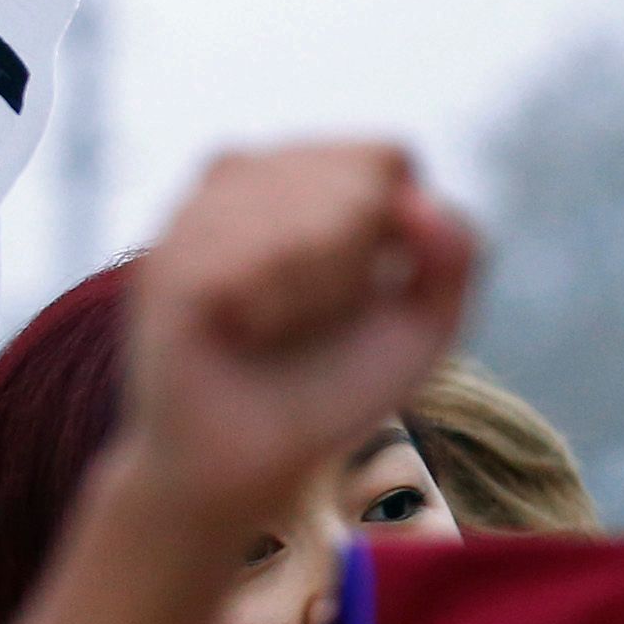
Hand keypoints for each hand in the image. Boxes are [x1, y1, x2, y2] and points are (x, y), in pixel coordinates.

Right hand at [117, 145, 474, 538]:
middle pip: (354, 184)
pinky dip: (275, 309)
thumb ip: (455, 254)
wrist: (252, 466)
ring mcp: (197, 216)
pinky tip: (247, 332)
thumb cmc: (335, 386)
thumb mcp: (423, 323)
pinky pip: (250, 261)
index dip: (399, 232)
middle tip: (314, 318)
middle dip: (360, 265)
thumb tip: (421, 200)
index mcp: (304, 175)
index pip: (387, 157)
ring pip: (303, 220)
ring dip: (318, 293)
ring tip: (276, 327)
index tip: (370, 288)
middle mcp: (244, 179)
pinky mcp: (169, 266)